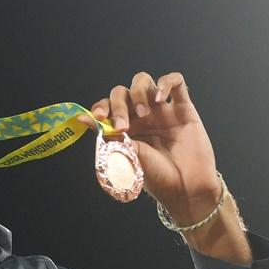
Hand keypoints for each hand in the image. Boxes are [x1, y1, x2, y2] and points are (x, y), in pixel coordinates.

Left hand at [78, 72, 223, 223]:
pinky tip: (161, 99)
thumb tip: (82, 119)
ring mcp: (162, 110)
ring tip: (145, 113)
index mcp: (126, 128)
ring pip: (144, 81)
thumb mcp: (128, 156)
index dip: (101, 107)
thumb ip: (109, 135)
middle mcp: (141, 116)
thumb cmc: (157, 177)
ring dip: (138, 92)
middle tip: (123, 127)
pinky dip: (166, 83)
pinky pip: (176, 82)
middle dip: (118, 105)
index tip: (98, 117)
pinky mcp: (184, 108)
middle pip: (122, 92)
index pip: (107, 107)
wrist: (186, 188)